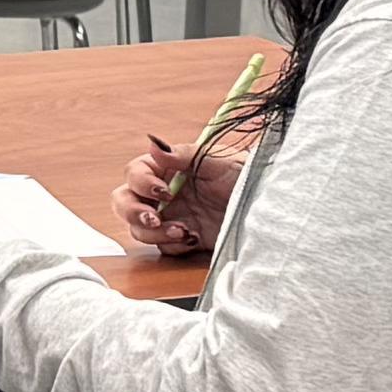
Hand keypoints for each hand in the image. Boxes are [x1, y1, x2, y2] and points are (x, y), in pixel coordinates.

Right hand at [111, 126, 246, 260]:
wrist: (267, 207)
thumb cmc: (245, 175)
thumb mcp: (216, 160)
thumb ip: (182, 154)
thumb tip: (153, 144)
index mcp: (167, 169)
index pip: (134, 174)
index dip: (141, 184)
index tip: (163, 192)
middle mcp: (163, 193)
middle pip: (124, 202)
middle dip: (133, 212)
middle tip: (154, 218)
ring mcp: (170, 217)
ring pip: (138, 228)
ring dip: (154, 232)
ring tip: (182, 232)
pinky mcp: (182, 239)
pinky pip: (161, 247)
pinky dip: (171, 245)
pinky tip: (192, 238)